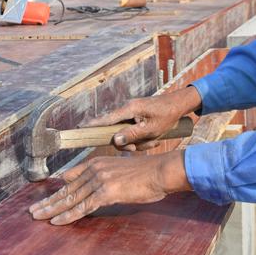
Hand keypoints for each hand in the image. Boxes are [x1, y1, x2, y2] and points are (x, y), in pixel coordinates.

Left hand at [28, 150, 190, 224]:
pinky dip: (68, 216)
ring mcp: (99, 180)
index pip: (71, 179)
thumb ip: (105, 175)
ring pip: (71, 199)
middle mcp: (94, 169)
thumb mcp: (120, 169)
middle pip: (67, 189)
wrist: (160, 171)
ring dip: (52, 210)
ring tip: (38, 217)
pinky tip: (56, 221)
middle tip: (33, 211)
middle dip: (49, 201)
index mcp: (97, 163)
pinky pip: (83, 207)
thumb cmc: (146, 173)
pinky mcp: (106, 192)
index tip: (47, 199)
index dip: (58, 190)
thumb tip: (95, 183)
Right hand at [84, 86, 201, 151]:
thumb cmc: (166, 116)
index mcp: (129, 109)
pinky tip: (154, 139)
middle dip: (128, 143)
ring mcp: (131, 114)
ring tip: (153, 141)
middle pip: (116, 131)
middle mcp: (127, 110)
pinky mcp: (136, 118)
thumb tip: (114, 140)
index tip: (77, 129)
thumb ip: (132, 135)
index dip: (92, 125)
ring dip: (138, 142)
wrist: (178, 106)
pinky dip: (142, 139)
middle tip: (139, 148)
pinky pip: (133, 133)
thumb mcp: (151, 129)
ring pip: (126, 134)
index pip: (105, 119)